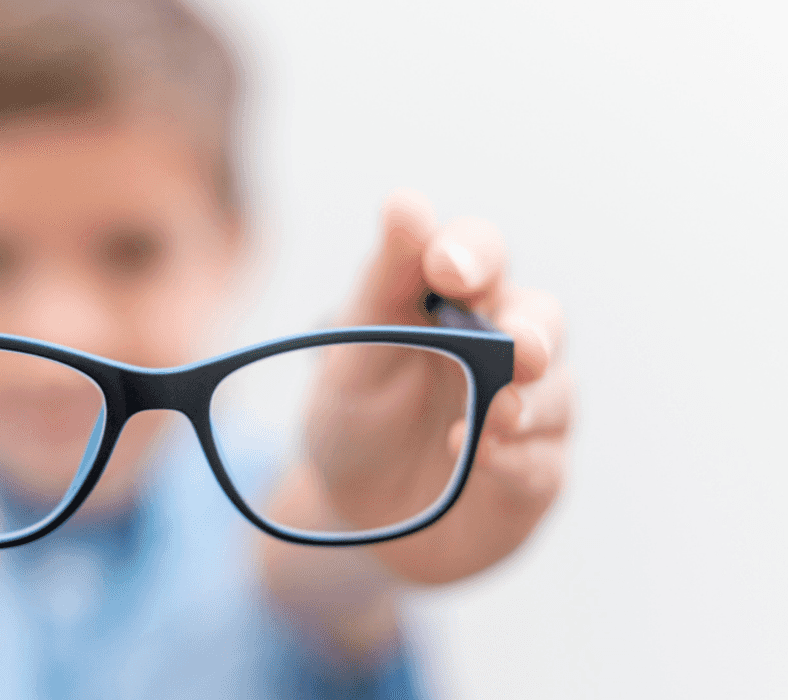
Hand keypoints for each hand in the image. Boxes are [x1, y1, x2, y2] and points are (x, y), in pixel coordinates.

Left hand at [305, 190, 572, 582]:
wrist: (351, 513)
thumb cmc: (354, 415)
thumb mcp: (349, 352)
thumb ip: (383, 282)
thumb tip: (406, 202)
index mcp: (455, 301)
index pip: (477, 255)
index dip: (468, 254)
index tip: (445, 266)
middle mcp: (503, 346)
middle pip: (539, 317)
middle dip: (530, 328)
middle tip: (516, 344)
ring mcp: (529, 411)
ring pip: (556, 391)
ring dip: (528, 400)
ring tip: (493, 412)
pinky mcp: (536, 475)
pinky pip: (542, 464)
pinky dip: (514, 459)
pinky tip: (478, 455)